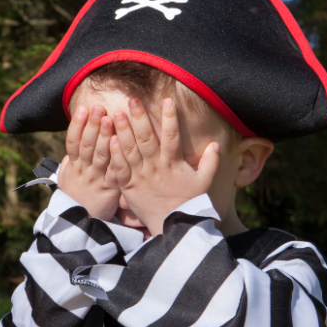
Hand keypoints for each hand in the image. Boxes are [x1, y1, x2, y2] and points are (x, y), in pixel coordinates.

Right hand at [57, 104, 119, 219]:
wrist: (80, 226)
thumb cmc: (77, 198)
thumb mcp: (68, 179)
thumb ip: (72, 162)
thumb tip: (73, 146)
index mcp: (73, 167)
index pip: (73, 142)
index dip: (77, 125)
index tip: (82, 108)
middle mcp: (83, 171)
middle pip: (87, 145)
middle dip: (92, 125)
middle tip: (98, 107)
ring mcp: (95, 179)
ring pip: (99, 155)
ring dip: (104, 136)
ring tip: (109, 118)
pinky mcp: (109, 189)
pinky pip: (112, 171)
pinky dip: (115, 158)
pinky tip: (119, 145)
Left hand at [108, 97, 219, 233]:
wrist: (173, 227)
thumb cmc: (189, 204)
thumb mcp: (204, 182)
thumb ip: (210, 162)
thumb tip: (216, 144)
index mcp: (173, 163)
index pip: (172, 135)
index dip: (170, 117)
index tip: (167, 99)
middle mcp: (155, 167)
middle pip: (146, 138)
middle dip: (139, 117)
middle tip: (132, 100)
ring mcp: (140, 176)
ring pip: (129, 150)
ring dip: (122, 131)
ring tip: (115, 113)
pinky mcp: (128, 187)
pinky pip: (119, 169)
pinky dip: (114, 155)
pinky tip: (109, 140)